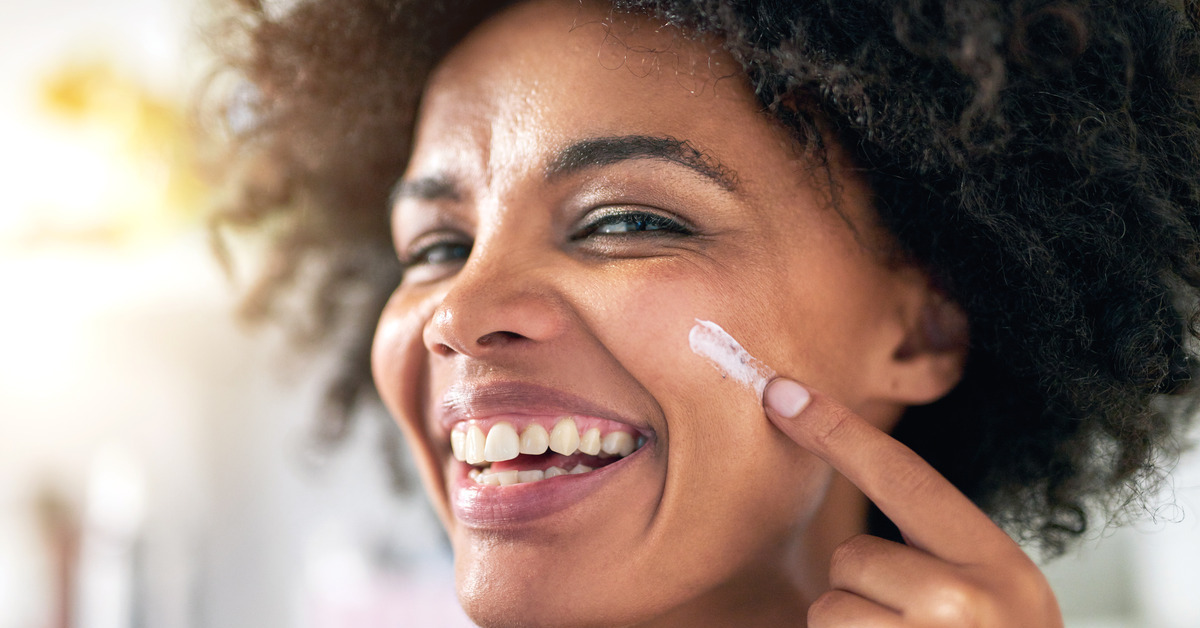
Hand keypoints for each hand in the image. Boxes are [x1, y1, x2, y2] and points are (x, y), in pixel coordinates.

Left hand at [763, 378, 1063, 627]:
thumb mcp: (995, 597)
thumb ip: (936, 552)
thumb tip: (850, 508)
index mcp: (998, 567)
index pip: (903, 477)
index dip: (835, 430)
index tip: (779, 391)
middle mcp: (966, 605)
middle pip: (852, 560)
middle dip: (864, 591)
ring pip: (829, 610)